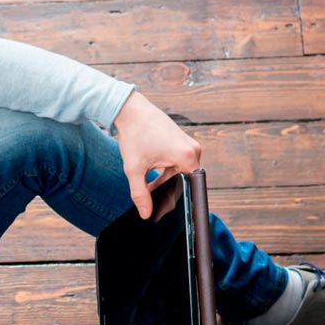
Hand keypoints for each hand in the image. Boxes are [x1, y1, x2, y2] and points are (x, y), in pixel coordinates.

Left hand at [112, 91, 201, 218]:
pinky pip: (178, 161)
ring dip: (164, 176)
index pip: (191, 188)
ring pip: (180, 171)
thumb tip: (146, 214)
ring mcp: (190, 144)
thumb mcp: (134, 169)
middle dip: (168, 187)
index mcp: (187, 156)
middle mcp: (194, 149)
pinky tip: (150, 164)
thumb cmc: (134, 135)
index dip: (178, 198)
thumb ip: (140, 194)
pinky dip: (165, 167)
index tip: (166, 207)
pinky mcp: (183, 141)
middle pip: (184, 180)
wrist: (130, 110)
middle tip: (151, 192)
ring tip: (147, 169)